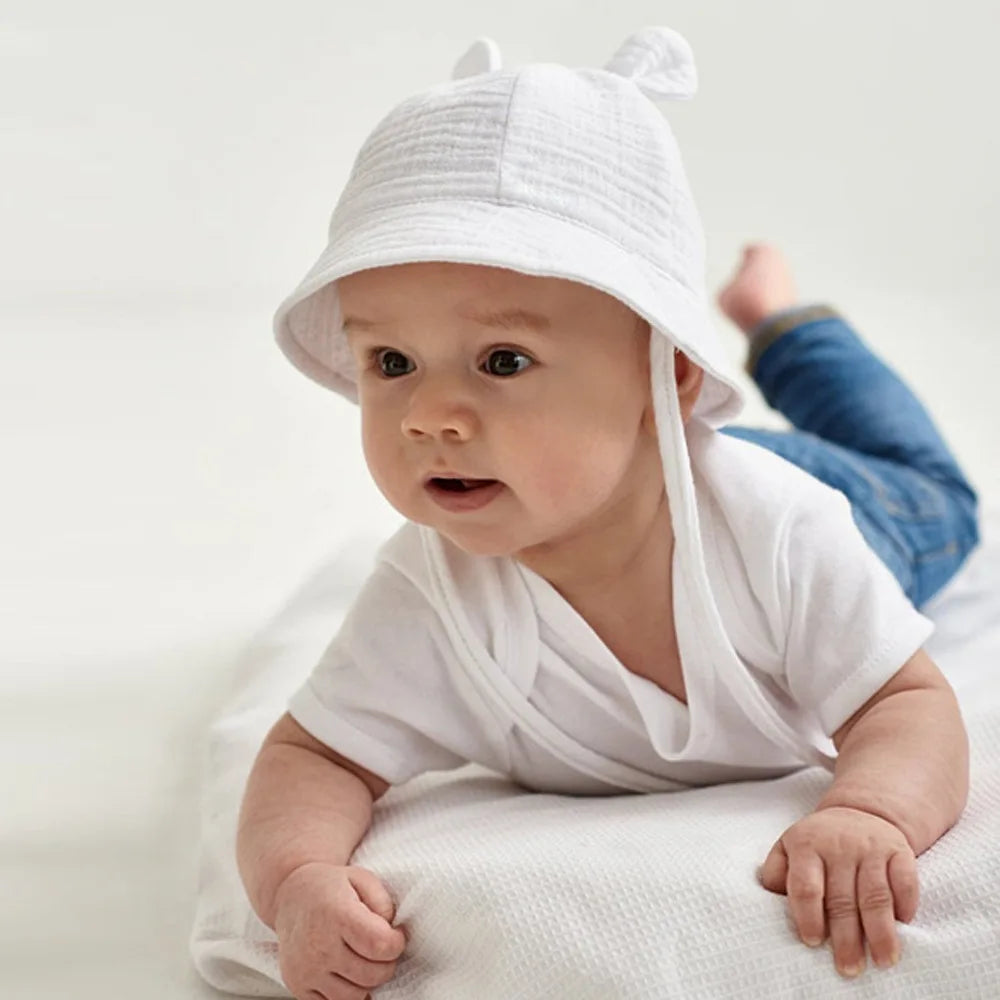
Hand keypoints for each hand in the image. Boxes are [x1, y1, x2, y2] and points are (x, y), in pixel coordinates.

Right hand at [273, 862, 406, 999]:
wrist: (290, 896)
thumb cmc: (329, 887)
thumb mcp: (361, 878)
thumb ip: (383, 902)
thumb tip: (392, 929)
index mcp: (336, 914)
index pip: (380, 945)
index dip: (396, 943)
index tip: (396, 935)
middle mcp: (318, 945)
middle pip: (371, 974)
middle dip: (387, 964)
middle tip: (382, 949)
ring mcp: (306, 970)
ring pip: (355, 996)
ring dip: (368, 982)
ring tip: (365, 961)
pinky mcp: (297, 986)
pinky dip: (347, 994)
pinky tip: (349, 974)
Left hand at [757, 806, 918, 977]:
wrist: (859, 812)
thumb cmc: (818, 843)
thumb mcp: (788, 848)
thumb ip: (776, 874)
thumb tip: (770, 903)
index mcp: (806, 846)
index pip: (806, 886)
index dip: (809, 917)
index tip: (813, 942)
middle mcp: (838, 846)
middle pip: (842, 899)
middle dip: (846, 938)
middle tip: (849, 969)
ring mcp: (870, 847)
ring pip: (876, 895)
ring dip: (881, 932)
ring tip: (883, 961)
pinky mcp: (899, 851)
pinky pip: (905, 881)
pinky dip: (906, 906)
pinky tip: (903, 926)